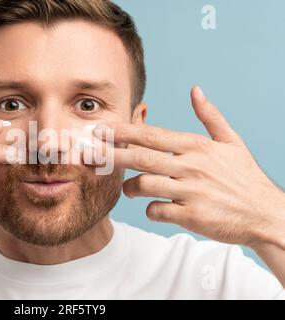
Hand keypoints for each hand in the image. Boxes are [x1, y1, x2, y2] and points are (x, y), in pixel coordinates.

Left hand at [94, 86, 284, 248]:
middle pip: (141, 157)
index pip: (152, 135)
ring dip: (129, 187)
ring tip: (128, 188)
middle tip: (87, 154)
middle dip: (110, 154)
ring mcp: (192, 191)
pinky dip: (150, 209)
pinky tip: (154, 208)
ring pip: (145, 185)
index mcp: (197, 146)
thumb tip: (195, 90)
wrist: (265, 214)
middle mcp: (192, 166)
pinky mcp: (193, 216)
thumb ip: (210, 116)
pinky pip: (157, 210)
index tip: (100, 129)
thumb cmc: (245, 178)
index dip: (123, 132)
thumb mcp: (232, 142)